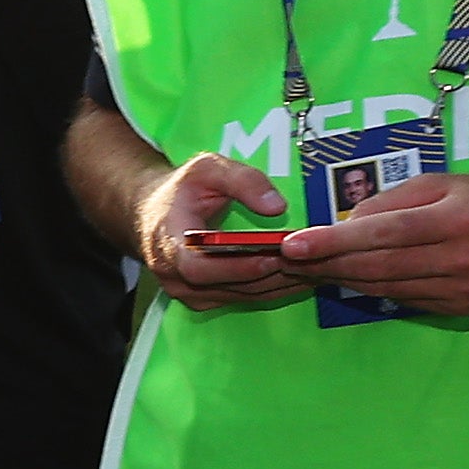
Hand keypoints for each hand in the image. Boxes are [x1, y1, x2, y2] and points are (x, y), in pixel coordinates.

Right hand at [136, 150, 314, 310]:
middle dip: (269, 274)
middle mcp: (173, 275)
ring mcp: (187, 292)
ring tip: (313, 268)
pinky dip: (270, 288)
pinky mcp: (202, 300)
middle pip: (226, 286)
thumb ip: (243, 181)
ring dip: (277, 284)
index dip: (235, 267)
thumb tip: (277, 207)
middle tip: (308, 260)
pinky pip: (241, 299)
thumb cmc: (181, 190)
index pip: (198, 267)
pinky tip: (296, 275)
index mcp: (167, 242)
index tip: (270, 257)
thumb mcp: (208, 169)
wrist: (155, 213)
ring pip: (239, 296)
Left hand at [288, 167, 468, 323]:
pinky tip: (350, 277)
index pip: (383, 234)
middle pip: (378, 266)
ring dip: (343, 278)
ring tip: (309, 267)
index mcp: (459, 219)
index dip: (333, 241)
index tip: (293, 244)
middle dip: (327, 264)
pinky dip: (374, 288)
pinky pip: (405, 299)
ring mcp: (464, 291)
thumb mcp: (447, 182)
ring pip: (387, 288)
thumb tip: (345, 225)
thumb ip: (394, 201)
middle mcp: (463, 259)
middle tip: (288, 259)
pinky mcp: (462, 310)